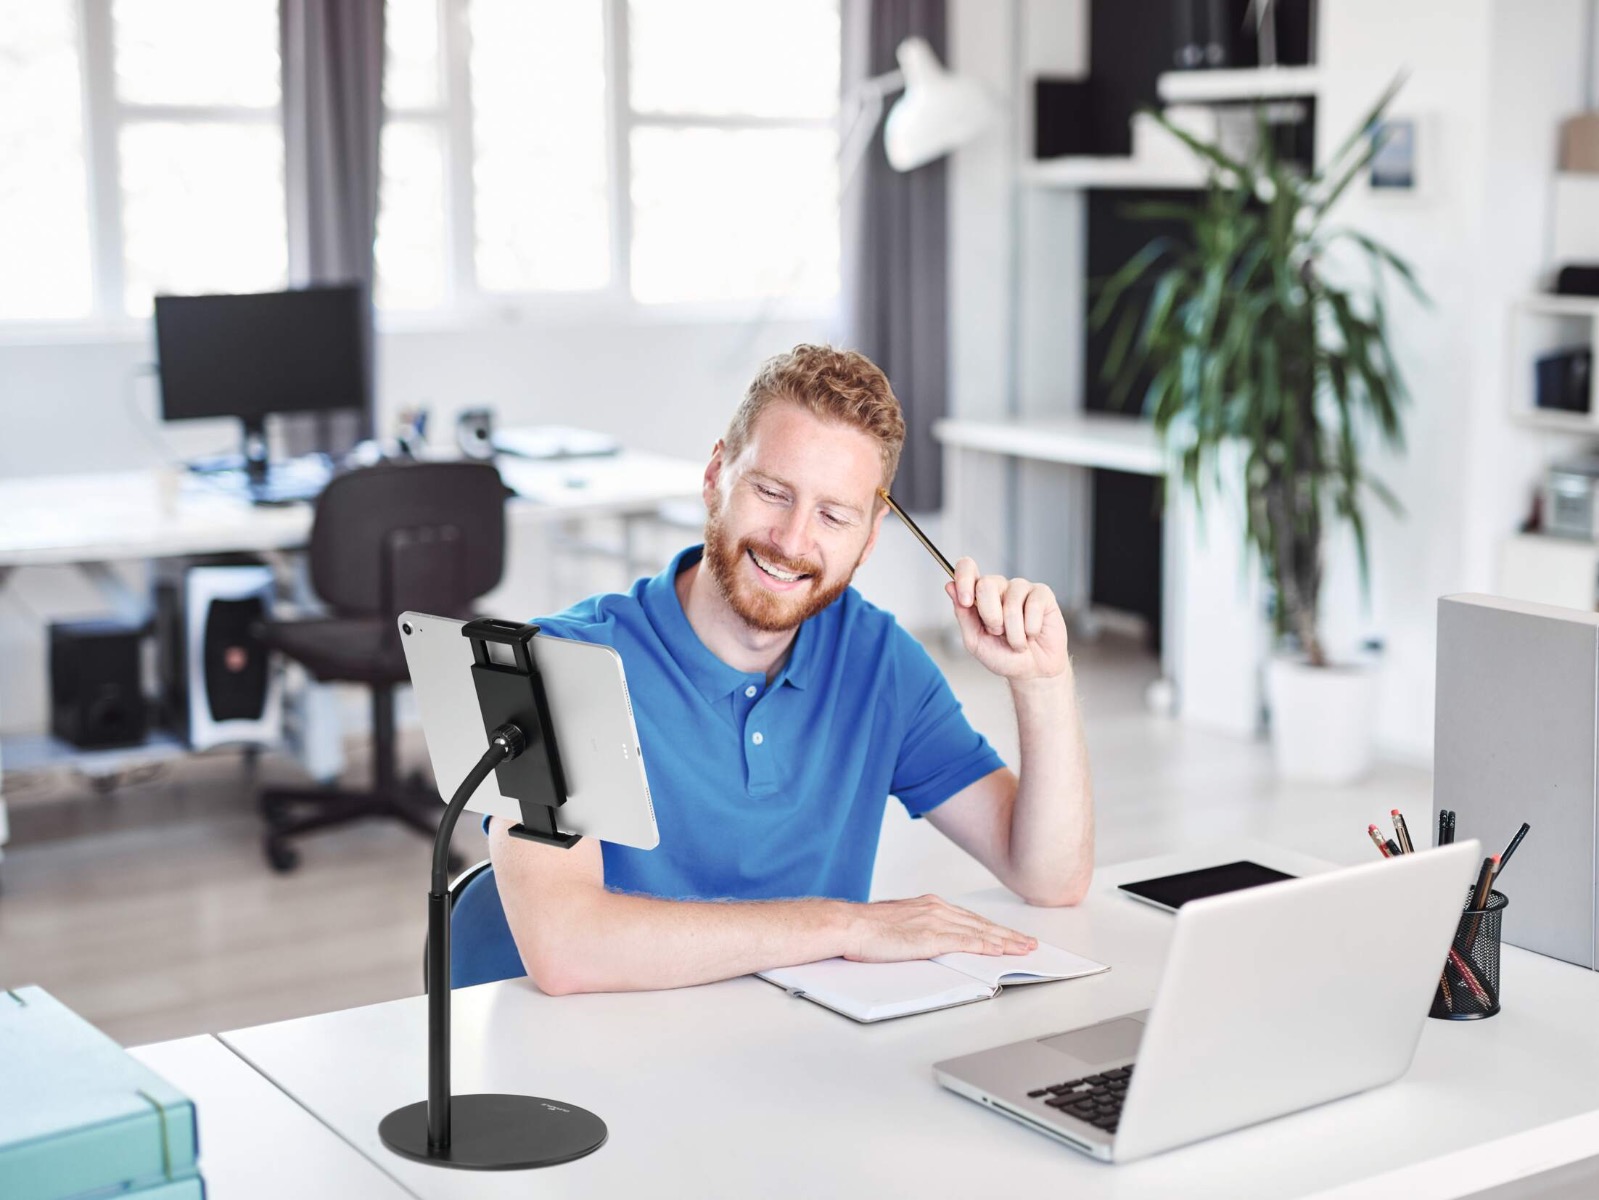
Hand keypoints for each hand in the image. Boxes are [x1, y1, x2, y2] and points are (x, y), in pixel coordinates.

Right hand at [842, 895, 1038, 961]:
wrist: (850, 924)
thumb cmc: (866, 928)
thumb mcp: (899, 923)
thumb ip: (917, 928)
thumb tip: (926, 940)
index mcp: (929, 904)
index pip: (969, 918)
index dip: (992, 928)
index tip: (1008, 935)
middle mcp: (936, 908)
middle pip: (981, 923)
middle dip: (1007, 934)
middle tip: (1028, 942)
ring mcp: (935, 921)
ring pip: (980, 931)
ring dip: (1005, 940)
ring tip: (1024, 948)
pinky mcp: (931, 936)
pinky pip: (966, 941)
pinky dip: (987, 946)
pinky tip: (1000, 951)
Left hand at [946, 557, 1068, 681]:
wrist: (1032, 671)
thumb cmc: (1003, 656)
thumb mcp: (976, 641)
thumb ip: (963, 615)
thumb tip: (950, 586)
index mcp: (978, 595)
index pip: (967, 567)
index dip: (964, 579)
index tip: (966, 601)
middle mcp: (999, 587)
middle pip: (986, 584)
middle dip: (990, 617)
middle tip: (997, 633)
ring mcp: (1021, 588)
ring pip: (1011, 601)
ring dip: (1013, 631)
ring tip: (1018, 641)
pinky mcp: (1042, 594)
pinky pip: (1033, 605)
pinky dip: (1031, 628)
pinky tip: (1032, 634)